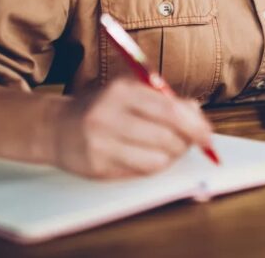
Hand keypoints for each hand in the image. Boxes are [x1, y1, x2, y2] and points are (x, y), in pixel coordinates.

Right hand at [50, 76, 214, 178]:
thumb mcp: (129, 91)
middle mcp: (108, 116)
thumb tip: (197, 114)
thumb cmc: (102, 107)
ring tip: (168, 149)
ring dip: (171, 157)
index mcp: (121, 91)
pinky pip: (140, 173)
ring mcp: (100, 144)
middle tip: (190, 143)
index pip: (169, 111)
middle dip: (186, 143)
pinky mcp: (97, 167)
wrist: (56, 127)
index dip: (194, 125)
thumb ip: (163, 99)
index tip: (207, 134)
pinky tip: (150, 157)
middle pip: (166, 137)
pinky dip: (153, 166)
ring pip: (156, 160)